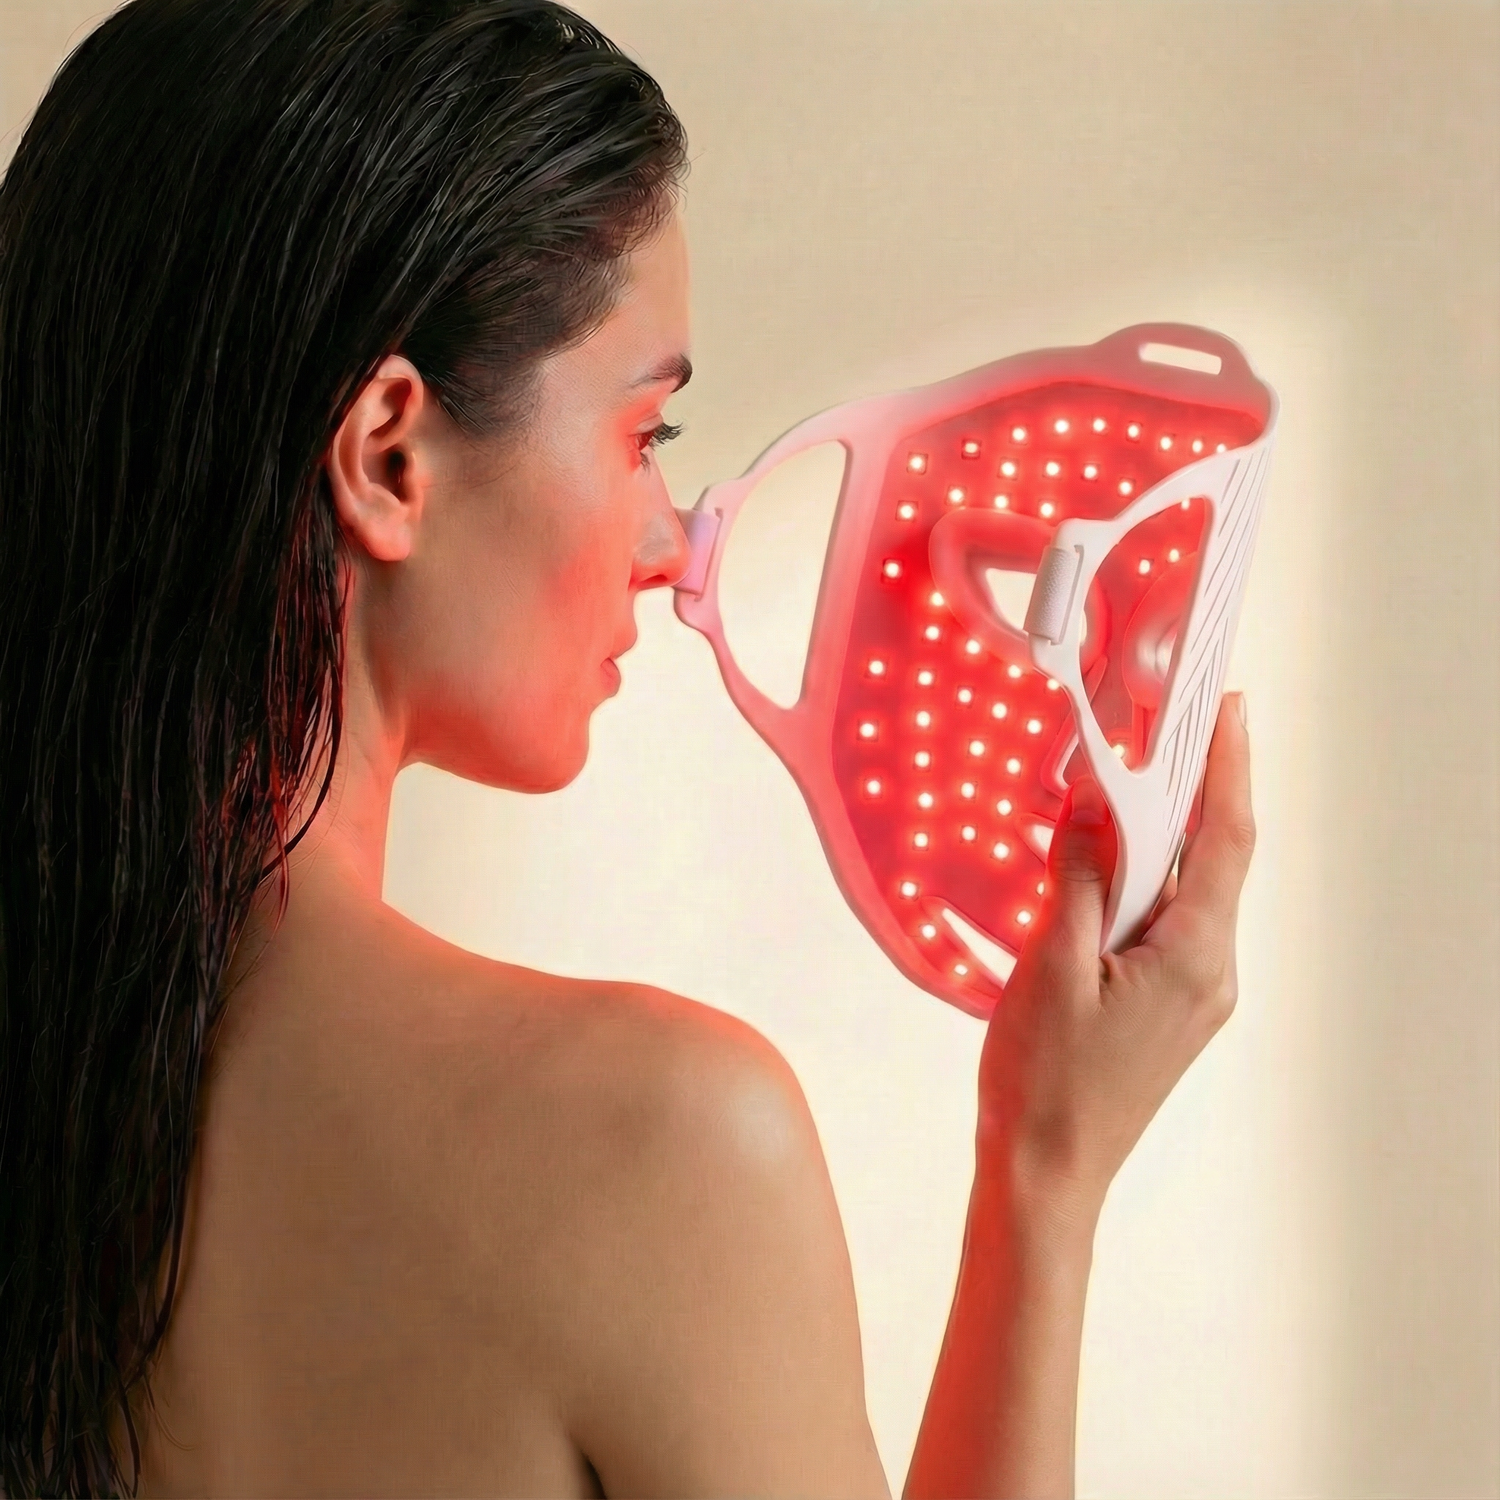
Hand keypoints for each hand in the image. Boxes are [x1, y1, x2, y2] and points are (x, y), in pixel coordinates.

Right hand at [975, 693, 1255, 1222]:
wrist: (1047, 1172)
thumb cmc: (1045, 1079)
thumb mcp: (1053, 963)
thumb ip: (1079, 876)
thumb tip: (1091, 800)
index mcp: (1195, 957)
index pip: (1226, 840)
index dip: (1231, 767)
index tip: (1231, 708)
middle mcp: (1213, 973)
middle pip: (1215, 859)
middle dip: (1197, 789)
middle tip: (1170, 726)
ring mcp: (1197, 994)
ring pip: (1189, 892)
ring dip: (1162, 836)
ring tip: (1125, 784)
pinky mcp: (1171, 1007)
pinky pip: (1168, 924)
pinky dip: (1144, 880)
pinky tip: (1105, 862)